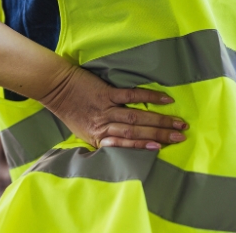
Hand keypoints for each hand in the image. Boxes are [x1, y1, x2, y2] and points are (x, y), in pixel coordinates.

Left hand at [40, 65, 188, 149]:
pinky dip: (150, 97)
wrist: (55, 87)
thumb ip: (103, 139)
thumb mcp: (83, 132)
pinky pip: (131, 96)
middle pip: (136, 132)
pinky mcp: (107, 92)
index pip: (127, 145)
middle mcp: (103, 125)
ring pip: (137, 117)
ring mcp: (106, 108)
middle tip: (181, 136)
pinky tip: (165, 100)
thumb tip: (124, 145)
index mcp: (98, 138)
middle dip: (160, 135)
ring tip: (177, 123)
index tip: (164, 148)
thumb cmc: (70, 110)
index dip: (146, 147)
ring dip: (159, 121)